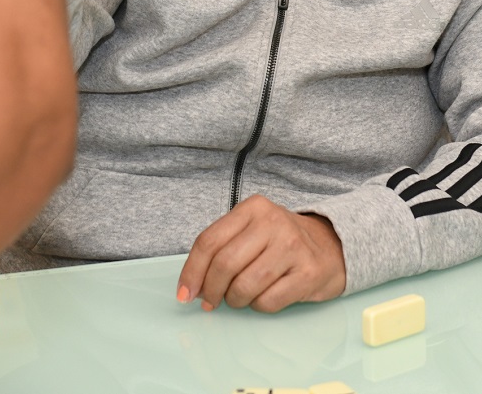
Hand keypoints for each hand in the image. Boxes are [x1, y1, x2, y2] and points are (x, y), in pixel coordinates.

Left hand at [176, 196, 345, 313]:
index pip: (209, 241)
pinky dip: (257, 306)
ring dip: (234, 300)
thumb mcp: (251, 229)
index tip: (184, 292)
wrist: (332, 246)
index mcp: (251, 208)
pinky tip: (259, 300)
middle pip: (225, 264)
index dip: (192, 270)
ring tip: (236, 299)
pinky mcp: (308, 273)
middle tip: (208, 302)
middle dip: (210, 289)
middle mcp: (272, 223)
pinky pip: (269, 300)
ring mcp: (292, 247)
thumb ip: (223, 248)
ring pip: (245, 285)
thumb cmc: (280, 240)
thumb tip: (194, 284)